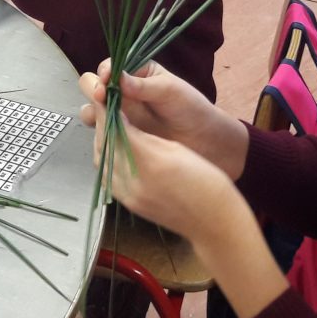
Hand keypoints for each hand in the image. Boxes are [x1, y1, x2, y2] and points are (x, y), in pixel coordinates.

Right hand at [78, 60, 247, 173]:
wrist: (204, 141)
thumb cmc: (190, 108)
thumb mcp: (170, 91)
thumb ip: (144, 86)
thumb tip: (118, 78)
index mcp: (135, 73)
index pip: (110, 67)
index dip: (105, 71)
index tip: (107, 79)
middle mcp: (123, 92)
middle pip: (94, 86)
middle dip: (93, 88)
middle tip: (102, 96)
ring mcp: (119, 115)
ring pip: (92, 109)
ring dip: (92, 111)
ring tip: (100, 117)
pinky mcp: (120, 136)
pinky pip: (101, 132)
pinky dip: (98, 132)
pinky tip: (106, 134)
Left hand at [90, 99, 243, 241]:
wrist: (215, 221)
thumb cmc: (206, 180)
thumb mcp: (177, 149)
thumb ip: (146, 136)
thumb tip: (121, 123)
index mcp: (150, 162)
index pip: (115, 130)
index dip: (107, 111)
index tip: (104, 96)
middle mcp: (133, 182)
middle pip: (103, 147)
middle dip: (101, 125)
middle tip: (106, 108)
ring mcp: (130, 198)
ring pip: (102, 163)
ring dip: (102, 143)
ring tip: (110, 127)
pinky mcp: (131, 206)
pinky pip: (108, 179)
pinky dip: (107, 161)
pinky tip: (116, 151)